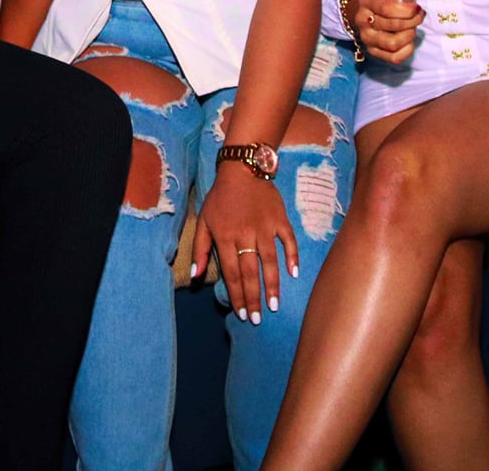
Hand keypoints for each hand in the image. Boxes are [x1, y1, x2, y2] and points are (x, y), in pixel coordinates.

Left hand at [191, 164, 297, 323]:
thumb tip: (194, 276)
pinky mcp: (280, 220)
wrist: (242, 169)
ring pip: (270, 261)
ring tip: (274, 305)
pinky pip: (288, 241)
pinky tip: (293, 274)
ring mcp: (265, 228)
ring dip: (272, 285)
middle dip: (253, 298)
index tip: (241, 314)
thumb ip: (199, 248)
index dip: (236, 295)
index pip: (232, 273)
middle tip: (258, 319)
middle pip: (250, 272)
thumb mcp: (203, 220)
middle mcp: (246, 235)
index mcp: (225, 237)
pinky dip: (292, 257)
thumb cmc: (220, 198)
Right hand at [350, 0, 421, 63]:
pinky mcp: (372, 51)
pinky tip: (408, 40)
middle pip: (393, 26)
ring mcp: (366, 37)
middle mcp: (363, 20)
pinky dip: (407, 50)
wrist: (367, 9)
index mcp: (367, 0)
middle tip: (418, 17)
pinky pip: (394, 58)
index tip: (417, 8)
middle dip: (413, 21)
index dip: (407, 10)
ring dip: (409, 36)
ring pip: (393, 44)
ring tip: (412, 28)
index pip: (387, 8)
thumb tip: (414, 9)